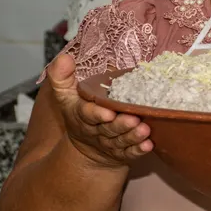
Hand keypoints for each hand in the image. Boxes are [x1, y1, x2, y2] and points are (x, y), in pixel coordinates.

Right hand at [46, 54, 153, 168]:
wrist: (86, 146)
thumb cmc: (80, 112)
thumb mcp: (66, 95)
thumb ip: (62, 76)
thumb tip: (64, 57)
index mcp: (81, 116)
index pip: (88, 115)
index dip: (97, 114)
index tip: (108, 112)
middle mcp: (97, 131)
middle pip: (109, 129)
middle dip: (121, 125)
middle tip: (134, 118)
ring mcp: (110, 143)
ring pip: (121, 141)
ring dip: (133, 136)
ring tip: (145, 129)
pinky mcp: (122, 152)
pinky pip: (130, 153)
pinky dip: (139, 150)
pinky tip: (148, 144)